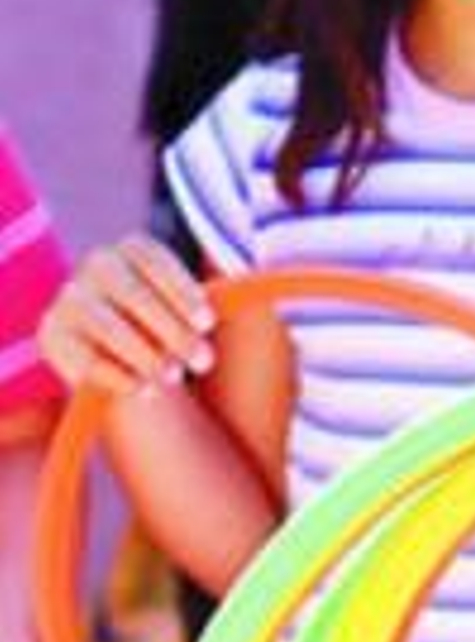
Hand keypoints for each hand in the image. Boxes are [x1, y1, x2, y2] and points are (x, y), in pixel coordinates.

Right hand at [40, 235, 214, 397]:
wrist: (129, 367)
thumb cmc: (172, 334)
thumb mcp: (194, 312)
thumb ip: (217, 299)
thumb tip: (256, 284)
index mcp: (133, 249)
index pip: (154, 261)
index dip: (182, 292)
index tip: (208, 324)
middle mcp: (97, 265)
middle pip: (132, 294)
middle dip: (172, 331)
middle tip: (204, 362)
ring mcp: (70, 298)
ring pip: (108, 327)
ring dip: (147, 356)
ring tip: (175, 379)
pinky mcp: (51, 335)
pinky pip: (84, 359)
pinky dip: (119, 378)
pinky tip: (145, 391)